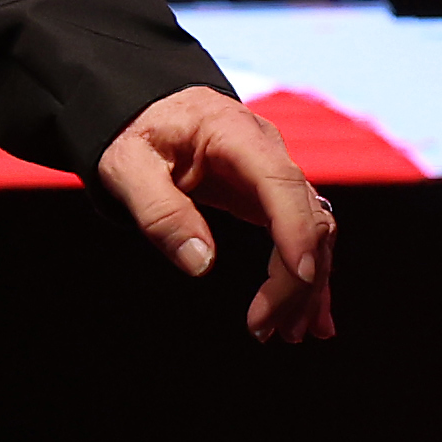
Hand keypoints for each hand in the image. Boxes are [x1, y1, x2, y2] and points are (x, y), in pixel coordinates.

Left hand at [94, 86, 338, 342]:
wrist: (145, 109)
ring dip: (307, 285)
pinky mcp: (272, 195)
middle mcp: (269, 151)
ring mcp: (275, 173)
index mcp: (235, 135)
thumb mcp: (127, 167)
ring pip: (313, 231)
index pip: (282, 184)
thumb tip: (202, 263)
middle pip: (306, 216)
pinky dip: (309, 276)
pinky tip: (311, 317)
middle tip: (266, 329)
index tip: (299, 278)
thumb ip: (160, 211)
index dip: (298, 232)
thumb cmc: (135, 133)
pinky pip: (303, 235)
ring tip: (289, 333)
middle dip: (296, 278)